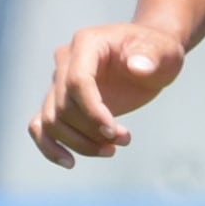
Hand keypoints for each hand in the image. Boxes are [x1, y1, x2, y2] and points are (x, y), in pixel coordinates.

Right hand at [28, 22, 187, 167]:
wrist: (150, 56)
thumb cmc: (157, 52)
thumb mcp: (164, 51)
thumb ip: (151, 57)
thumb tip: (138, 68)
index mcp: (87, 43)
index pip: (77, 82)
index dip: (92, 112)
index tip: (115, 133)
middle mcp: (66, 60)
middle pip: (64, 106)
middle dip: (92, 131)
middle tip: (124, 140)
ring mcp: (59, 82)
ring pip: (51, 121)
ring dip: (80, 143)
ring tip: (112, 150)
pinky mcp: (60, 101)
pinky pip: (40, 126)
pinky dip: (49, 146)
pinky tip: (70, 162)